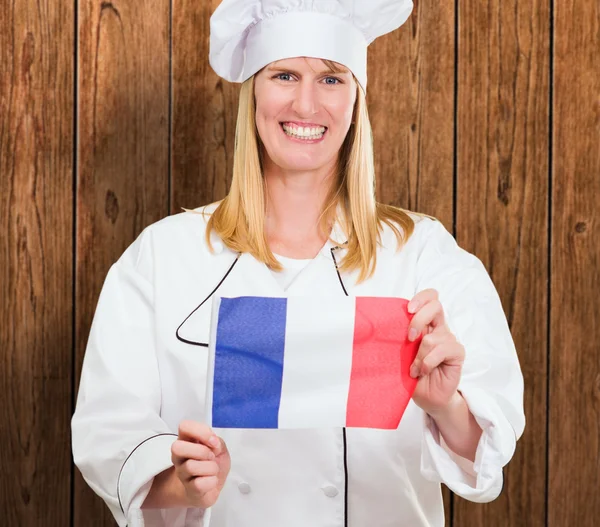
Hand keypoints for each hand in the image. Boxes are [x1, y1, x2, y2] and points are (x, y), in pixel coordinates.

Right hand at [171, 420, 230, 507]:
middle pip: (177, 447)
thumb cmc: (214, 462)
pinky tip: (211, 481)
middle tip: (211, 456)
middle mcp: (179, 456)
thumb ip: (216, 441)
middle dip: (201, 451)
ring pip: (191, 466)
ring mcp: (181, 473)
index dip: (200, 431)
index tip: (213, 441)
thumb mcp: (220, 447)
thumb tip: (213, 443)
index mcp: (186, 440)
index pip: (184, 426)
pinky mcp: (189, 490)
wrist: (212, 486)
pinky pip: (199, 484)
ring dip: (210, 467)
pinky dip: (212, 481)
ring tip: (213, 469)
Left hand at [407, 288, 464, 415]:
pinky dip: (428, 362)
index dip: (421, 298)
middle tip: (409, 338)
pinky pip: (443, 350)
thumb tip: (382, 325)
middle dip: (418, 320)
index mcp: (426, 323)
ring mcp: (449, 340)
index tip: (408, 309)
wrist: (427, 397)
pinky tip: (423, 371)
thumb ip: (399, 337)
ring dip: (419, 355)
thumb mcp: (401, 353)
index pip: (431, 297)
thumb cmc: (412, 373)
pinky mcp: (457, 353)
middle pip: (435, 306)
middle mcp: (439, 328)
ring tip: (414, 369)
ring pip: (433, 337)